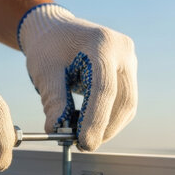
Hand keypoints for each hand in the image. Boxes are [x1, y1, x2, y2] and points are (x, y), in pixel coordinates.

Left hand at [18, 4, 137, 150]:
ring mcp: (129, 61)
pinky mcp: (128, 72)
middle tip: (82, 145)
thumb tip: (56, 132)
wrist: (56, 29)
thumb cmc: (48, 47)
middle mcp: (123, 51)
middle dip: (104, 128)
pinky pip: (124, 101)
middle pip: (123, 100)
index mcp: (102, 44)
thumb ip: (53, 101)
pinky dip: (109, 117)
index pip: (104, 89)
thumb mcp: (45, 72)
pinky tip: (89, 124)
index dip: (95, 120)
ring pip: (127, 105)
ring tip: (82, 136)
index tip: (83, 143)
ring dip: (108, 126)